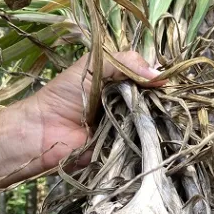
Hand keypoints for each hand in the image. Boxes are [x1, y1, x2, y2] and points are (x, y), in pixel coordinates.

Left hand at [13, 51, 162, 172]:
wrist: (43, 132)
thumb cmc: (64, 95)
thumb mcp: (93, 67)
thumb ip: (124, 63)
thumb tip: (160, 74)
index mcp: (122, 84)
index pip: (150, 80)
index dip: (161, 81)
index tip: (170, 83)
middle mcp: (129, 106)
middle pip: (156, 104)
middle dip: (164, 103)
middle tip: (171, 104)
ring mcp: (129, 129)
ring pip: (153, 125)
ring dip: (158, 123)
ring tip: (167, 121)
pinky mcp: (125, 151)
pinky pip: (143, 146)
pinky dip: (149, 143)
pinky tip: (157, 139)